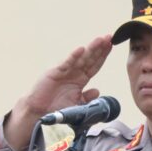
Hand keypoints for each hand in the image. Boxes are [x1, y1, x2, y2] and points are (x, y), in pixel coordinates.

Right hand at [6, 35, 112, 150]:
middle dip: (100, 48)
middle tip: (109, 37)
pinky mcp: (55, 73)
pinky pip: (66, 64)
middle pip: (90, 58)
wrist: (40, 113)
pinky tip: (81, 49)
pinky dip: (73, 57)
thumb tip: (97, 91)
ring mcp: (65, 72)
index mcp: (80, 80)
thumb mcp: (77, 106)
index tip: (111, 46)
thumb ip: (87, 99)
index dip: (102, 56)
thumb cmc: (57, 109)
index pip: (94, 66)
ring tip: (100, 40)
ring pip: (80, 58)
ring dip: (90, 49)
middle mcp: (74, 73)